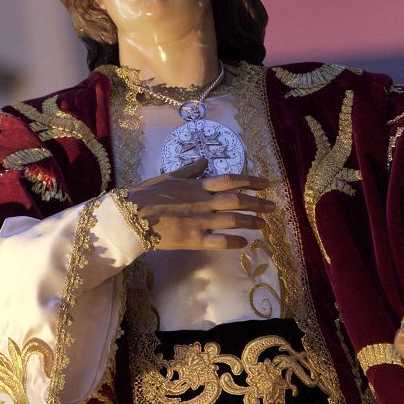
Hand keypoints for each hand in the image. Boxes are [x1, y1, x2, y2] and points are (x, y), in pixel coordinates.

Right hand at [125, 158, 274, 249]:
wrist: (130, 216)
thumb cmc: (146, 194)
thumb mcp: (169, 176)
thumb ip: (189, 169)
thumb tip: (204, 160)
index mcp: (198, 186)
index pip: (231, 180)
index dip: (251, 180)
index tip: (266, 183)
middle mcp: (204, 202)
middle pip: (238, 200)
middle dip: (258, 202)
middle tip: (272, 206)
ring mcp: (201, 221)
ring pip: (234, 220)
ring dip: (251, 221)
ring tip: (263, 224)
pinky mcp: (195, 239)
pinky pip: (221, 241)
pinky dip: (235, 242)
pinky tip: (245, 243)